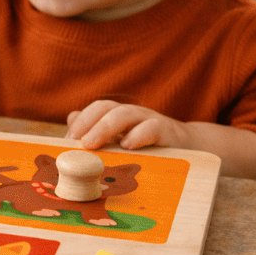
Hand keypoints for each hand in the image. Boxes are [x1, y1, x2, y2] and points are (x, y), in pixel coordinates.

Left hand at [65, 100, 193, 150]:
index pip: (95, 110)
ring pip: (125, 114)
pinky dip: (139, 134)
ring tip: (91, 143)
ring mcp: (148, 120)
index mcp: (117, 117)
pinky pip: (152, 127)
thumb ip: (96, 134)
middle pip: (106, 107)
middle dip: (88, 122)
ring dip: (105, 126)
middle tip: (76, 141)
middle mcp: (131, 114)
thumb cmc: (147, 146)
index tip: (66, 141)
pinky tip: (127, 145)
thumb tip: (71, 118)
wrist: (189, 145)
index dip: (80, 122)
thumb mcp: (119, 143)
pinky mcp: (166, 131)